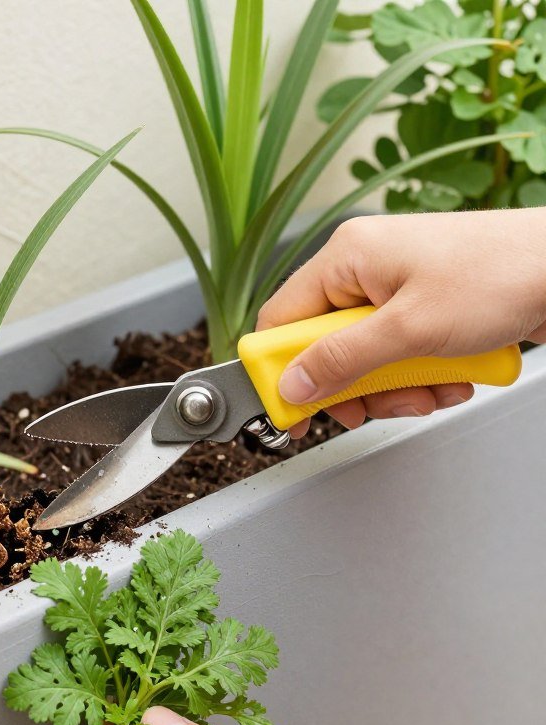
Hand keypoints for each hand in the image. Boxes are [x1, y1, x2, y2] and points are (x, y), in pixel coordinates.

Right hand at [257, 209, 545, 437]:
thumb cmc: (503, 273)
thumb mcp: (410, 329)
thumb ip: (342, 360)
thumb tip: (293, 384)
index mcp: (347, 257)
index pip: (281, 320)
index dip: (279, 370)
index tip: (291, 409)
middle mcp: (365, 270)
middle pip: (325, 348)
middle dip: (354, 387)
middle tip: (372, 406)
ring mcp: (396, 290)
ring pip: (365, 360)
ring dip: (396, 388)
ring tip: (432, 388)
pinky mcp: (423, 308)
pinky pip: (398, 357)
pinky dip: (422, 377)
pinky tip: (452, 377)